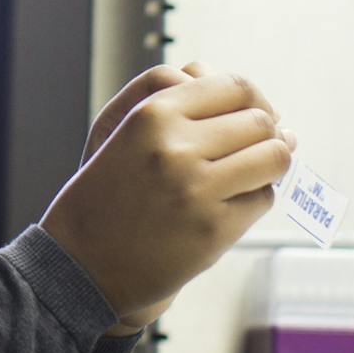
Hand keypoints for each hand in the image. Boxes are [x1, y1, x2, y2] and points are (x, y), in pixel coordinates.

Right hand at [43, 62, 294, 330]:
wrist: (80, 265)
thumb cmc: (108, 195)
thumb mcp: (130, 134)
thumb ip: (186, 111)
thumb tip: (268, 113)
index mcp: (153, 114)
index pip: (235, 87)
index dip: (254, 101)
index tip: (253, 117)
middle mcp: (175, 147)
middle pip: (260, 121)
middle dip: (266, 134)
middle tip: (255, 151)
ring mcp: (196, 189)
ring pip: (273, 157)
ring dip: (271, 164)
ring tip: (254, 174)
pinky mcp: (213, 229)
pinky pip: (262, 198)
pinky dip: (256, 198)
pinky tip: (234, 204)